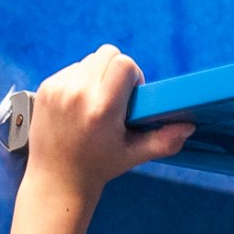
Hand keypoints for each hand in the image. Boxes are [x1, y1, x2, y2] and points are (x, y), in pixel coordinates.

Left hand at [26, 44, 193, 200]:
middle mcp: (77, 94)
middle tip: (117, 99)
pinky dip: (80, 82)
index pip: (123, 63)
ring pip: (88, 60)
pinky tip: (79, 107)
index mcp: (101, 109)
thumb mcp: (133, 155)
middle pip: (107, 54)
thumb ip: (163, 141)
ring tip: (96, 105)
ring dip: (98, 76)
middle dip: (117, 72)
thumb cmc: (98, 167)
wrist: (57, 179)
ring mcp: (58, 89)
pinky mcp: (45, 88)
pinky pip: (71, 69)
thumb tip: (188, 127)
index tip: (132, 97)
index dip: (133, 76)